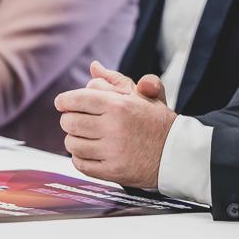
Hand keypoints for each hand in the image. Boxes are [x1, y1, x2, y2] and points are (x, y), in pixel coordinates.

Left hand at [55, 61, 175, 186]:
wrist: (177, 153)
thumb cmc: (158, 121)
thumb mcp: (143, 94)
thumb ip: (116, 80)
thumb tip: (94, 67)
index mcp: (119, 105)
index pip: (77, 100)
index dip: (64, 101)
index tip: (62, 103)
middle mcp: (114, 127)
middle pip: (69, 122)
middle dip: (69, 119)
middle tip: (77, 120)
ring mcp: (112, 151)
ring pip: (72, 144)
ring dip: (74, 139)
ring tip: (85, 137)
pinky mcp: (112, 171)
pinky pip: (80, 164)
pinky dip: (80, 158)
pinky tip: (90, 152)